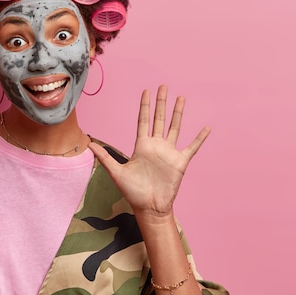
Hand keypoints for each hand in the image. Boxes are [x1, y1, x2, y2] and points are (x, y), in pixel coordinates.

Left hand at [89, 85, 209, 219]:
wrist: (149, 208)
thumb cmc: (133, 192)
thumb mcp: (116, 173)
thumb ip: (105, 157)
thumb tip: (88, 145)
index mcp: (142, 146)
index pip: (143, 120)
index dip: (145, 106)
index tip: (146, 91)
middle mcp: (156, 146)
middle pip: (159, 119)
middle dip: (161, 103)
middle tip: (163, 86)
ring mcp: (169, 153)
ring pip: (175, 127)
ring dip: (178, 113)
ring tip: (181, 98)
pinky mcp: (180, 162)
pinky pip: (192, 147)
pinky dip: (200, 138)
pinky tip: (207, 128)